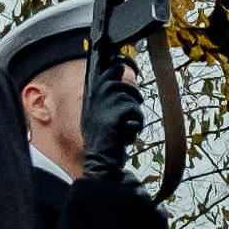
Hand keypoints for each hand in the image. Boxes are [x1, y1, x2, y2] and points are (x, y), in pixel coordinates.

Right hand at [82, 54, 145, 174]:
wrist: (101, 163)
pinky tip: (128, 135)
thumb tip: (117, 72)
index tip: (118, 65)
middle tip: (137, 102)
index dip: (112, 70)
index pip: (101, 78)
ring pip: (129, 98)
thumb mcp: (101, 121)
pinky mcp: (114, 116)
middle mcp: (94, 103)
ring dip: (134, 113)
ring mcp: (103, 109)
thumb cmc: (105, 145)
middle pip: (116, 83)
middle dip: (131, 92)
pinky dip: (137, 124)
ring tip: (128, 128)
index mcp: (91, 104)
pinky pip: (135, 112)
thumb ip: (107, 101)